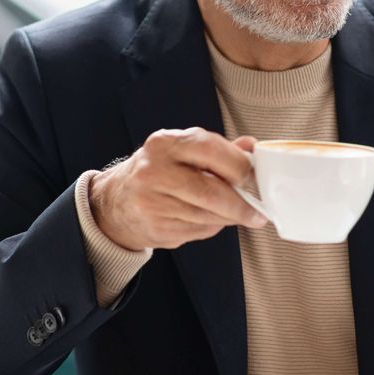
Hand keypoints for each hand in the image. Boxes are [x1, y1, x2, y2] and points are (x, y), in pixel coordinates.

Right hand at [88, 127, 265, 250]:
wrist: (115, 203)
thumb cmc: (157, 173)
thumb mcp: (181, 151)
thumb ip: (219, 150)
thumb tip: (251, 147)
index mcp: (164, 143)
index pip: (210, 150)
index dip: (239, 165)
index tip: (255, 176)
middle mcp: (154, 171)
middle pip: (211, 191)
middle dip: (242, 203)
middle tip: (258, 211)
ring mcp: (152, 203)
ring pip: (208, 215)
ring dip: (230, 217)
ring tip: (238, 214)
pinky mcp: (156, 228)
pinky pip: (198, 231)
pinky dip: (212, 227)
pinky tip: (210, 219)